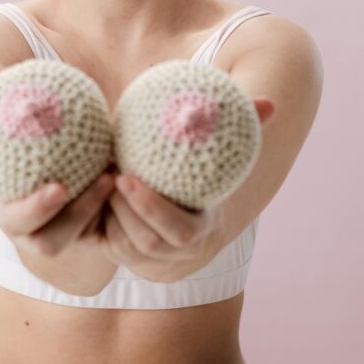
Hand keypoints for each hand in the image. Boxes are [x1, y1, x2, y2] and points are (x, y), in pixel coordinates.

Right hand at [0, 65, 116, 259]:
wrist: (48, 171)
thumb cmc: (25, 143)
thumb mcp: (20, 126)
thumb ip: (5, 102)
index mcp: (10, 209)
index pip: (17, 221)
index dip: (35, 210)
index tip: (59, 187)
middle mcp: (34, 232)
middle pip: (50, 242)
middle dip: (77, 215)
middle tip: (104, 181)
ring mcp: (62, 237)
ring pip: (82, 237)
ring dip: (100, 209)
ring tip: (118, 174)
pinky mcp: (87, 236)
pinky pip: (104, 230)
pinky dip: (116, 207)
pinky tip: (127, 171)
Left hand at [96, 98, 274, 282]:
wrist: (183, 207)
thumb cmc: (201, 171)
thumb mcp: (219, 155)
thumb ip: (243, 129)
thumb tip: (270, 103)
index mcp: (203, 229)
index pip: (180, 233)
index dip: (153, 208)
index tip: (128, 176)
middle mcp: (177, 253)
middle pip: (147, 242)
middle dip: (125, 210)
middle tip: (110, 173)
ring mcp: (149, 260)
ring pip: (123, 246)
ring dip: (108, 213)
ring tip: (101, 177)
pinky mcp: (126, 256)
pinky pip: (107, 244)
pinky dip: (97, 219)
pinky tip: (94, 189)